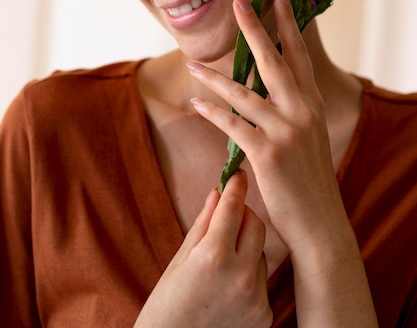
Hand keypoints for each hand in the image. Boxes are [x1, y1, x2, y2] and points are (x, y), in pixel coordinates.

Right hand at [134, 170, 271, 327]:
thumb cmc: (167, 304)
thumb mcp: (180, 258)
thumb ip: (204, 223)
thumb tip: (218, 190)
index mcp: (213, 256)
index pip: (233, 207)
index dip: (235, 186)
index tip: (237, 174)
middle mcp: (240, 276)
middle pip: (256, 224)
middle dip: (243, 214)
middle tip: (229, 214)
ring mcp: (255, 298)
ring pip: (262, 252)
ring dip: (247, 247)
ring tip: (222, 261)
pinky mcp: (264, 316)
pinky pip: (263, 280)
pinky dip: (250, 275)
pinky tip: (229, 286)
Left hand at [188, 0, 347, 254]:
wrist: (320, 222)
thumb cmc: (308, 177)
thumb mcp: (308, 135)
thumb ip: (292, 108)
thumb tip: (270, 86)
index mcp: (311, 103)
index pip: (297, 55)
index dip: (286, 23)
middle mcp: (302, 111)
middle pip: (274, 60)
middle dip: (255, 27)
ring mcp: (286, 132)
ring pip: (245, 93)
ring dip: (215, 77)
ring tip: (192, 63)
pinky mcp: (269, 155)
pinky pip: (234, 126)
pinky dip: (214, 112)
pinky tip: (197, 102)